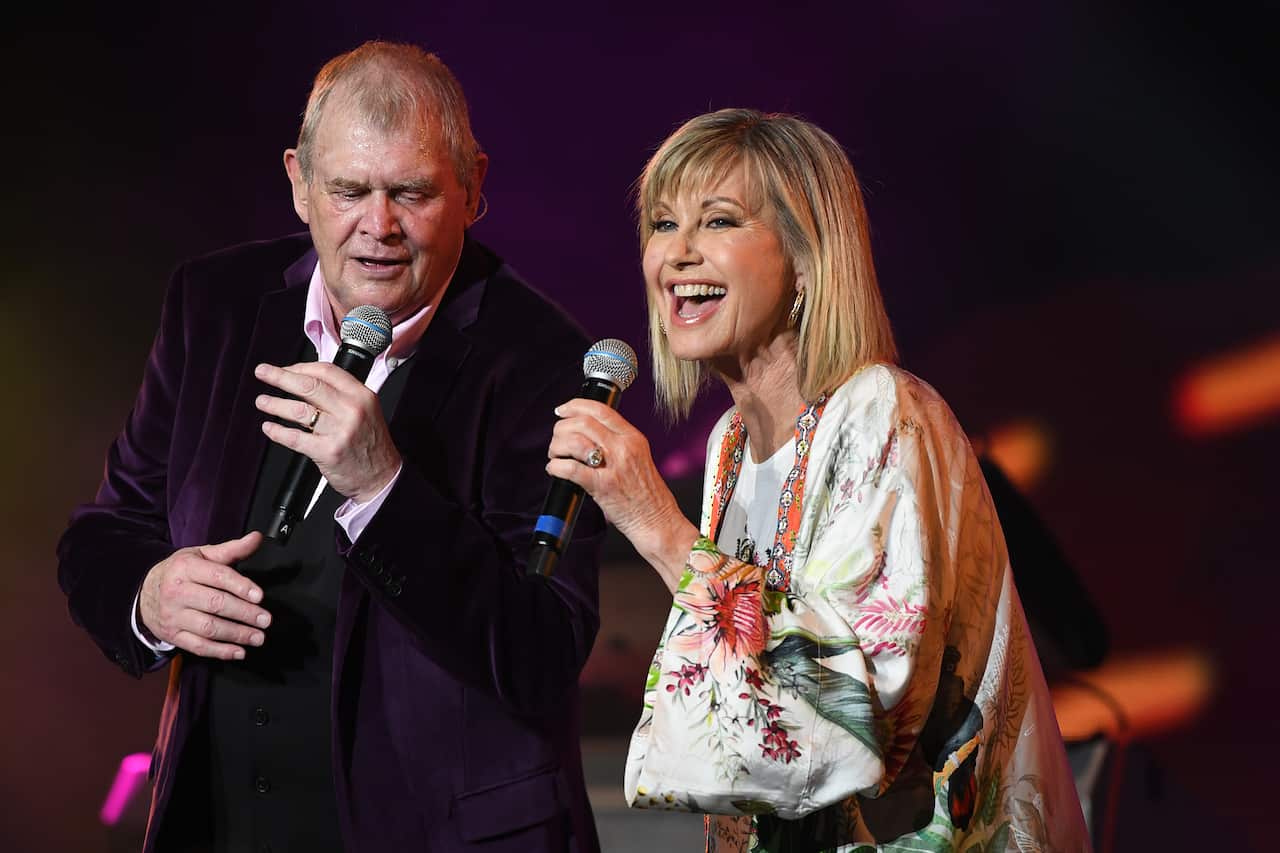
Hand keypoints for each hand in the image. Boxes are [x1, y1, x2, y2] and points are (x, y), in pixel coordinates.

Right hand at [138, 532, 270, 659]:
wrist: (145, 592)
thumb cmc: (181, 572)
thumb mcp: (202, 555)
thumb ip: (231, 549)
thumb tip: (256, 538)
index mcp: (186, 568)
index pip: (217, 576)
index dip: (240, 586)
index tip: (259, 596)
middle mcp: (177, 592)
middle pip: (215, 604)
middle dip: (244, 613)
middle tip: (265, 619)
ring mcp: (173, 616)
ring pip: (208, 628)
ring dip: (236, 635)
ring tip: (258, 636)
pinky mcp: (173, 635)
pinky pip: (198, 646)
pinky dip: (220, 651)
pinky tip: (239, 652)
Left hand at [254, 361, 400, 502]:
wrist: (382, 477)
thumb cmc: (371, 445)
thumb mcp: (367, 411)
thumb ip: (342, 395)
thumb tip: (308, 381)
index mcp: (361, 395)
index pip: (327, 371)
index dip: (301, 367)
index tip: (286, 368)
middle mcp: (351, 410)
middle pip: (309, 385)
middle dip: (280, 376)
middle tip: (263, 372)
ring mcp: (339, 431)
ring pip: (299, 410)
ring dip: (275, 404)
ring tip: (262, 401)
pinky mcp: (328, 452)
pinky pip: (296, 438)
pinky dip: (278, 432)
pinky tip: (269, 428)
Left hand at [546, 399, 698, 591]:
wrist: (658, 522)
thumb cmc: (648, 496)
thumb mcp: (638, 459)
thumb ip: (617, 445)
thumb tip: (587, 436)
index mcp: (633, 438)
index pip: (601, 410)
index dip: (576, 406)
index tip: (562, 410)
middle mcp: (624, 448)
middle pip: (583, 422)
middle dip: (561, 428)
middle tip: (556, 440)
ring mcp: (614, 466)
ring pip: (574, 441)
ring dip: (556, 447)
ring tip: (555, 456)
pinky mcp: (603, 486)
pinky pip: (570, 469)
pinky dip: (556, 467)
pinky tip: (554, 470)